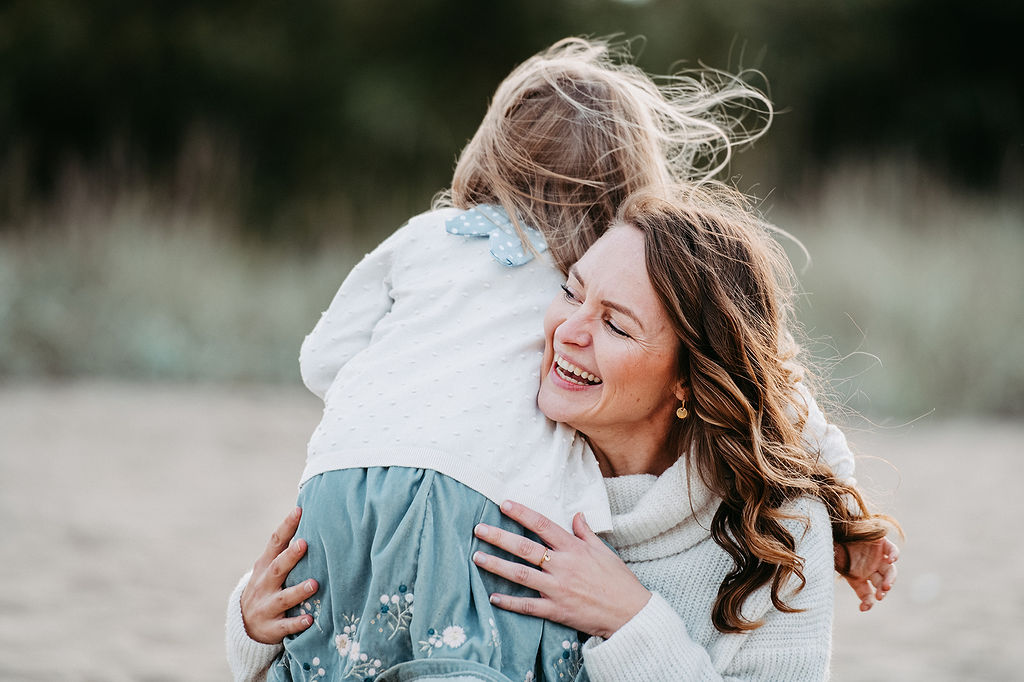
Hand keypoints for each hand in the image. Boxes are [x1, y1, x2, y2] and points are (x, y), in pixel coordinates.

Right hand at [240, 507, 318, 643]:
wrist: (244, 625)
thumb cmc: (266, 587)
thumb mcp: (269, 568)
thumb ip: (285, 549)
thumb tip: (307, 517)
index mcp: (264, 566)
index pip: (275, 542)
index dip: (286, 526)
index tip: (299, 510)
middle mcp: (263, 585)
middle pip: (276, 568)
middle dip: (290, 557)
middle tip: (304, 543)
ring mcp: (266, 607)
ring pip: (282, 599)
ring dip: (298, 591)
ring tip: (314, 584)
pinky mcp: (271, 628)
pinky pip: (284, 627)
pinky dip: (296, 623)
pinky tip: (310, 620)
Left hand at [472, 500, 650, 639]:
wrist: (631, 613)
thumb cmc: (618, 581)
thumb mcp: (604, 551)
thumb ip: (586, 533)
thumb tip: (577, 515)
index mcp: (574, 549)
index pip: (543, 525)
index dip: (522, 513)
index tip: (503, 504)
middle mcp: (563, 566)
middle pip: (525, 548)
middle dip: (499, 537)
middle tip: (479, 529)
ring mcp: (558, 589)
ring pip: (521, 575)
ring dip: (497, 565)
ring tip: (477, 557)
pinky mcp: (556, 610)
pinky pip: (529, 606)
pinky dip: (510, 602)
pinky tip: (493, 597)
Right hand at [835, 537, 898, 611]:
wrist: (831, 526)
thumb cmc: (829, 545)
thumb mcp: (832, 563)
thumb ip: (837, 574)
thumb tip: (832, 592)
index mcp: (858, 576)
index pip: (867, 593)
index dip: (867, 602)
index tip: (863, 609)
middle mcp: (870, 569)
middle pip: (880, 583)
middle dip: (881, 591)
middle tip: (880, 595)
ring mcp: (877, 557)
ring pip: (889, 571)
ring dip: (889, 580)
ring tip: (885, 586)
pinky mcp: (882, 542)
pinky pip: (892, 550)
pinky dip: (894, 555)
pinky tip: (892, 560)